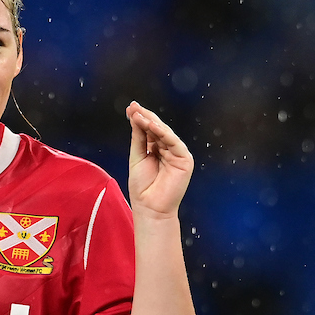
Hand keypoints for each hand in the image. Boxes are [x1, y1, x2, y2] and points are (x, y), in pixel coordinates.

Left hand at [125, 101, 193, 217]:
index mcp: (157, 150)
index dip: (140, 119)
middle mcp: (168, 150)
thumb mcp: (137, 157)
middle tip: (133, 106)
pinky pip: (174, 142)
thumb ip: (138, 138)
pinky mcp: (185, 160)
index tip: (129, 108)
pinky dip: (163, 133)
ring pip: (165, 133)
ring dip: (151, 122)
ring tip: (138, 114)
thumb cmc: (143, 188)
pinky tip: (151, 125)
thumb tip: (135, 117)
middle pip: (157, 129)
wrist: (150, 208)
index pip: (149, 130)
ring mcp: (177, 154)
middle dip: (145, 117)